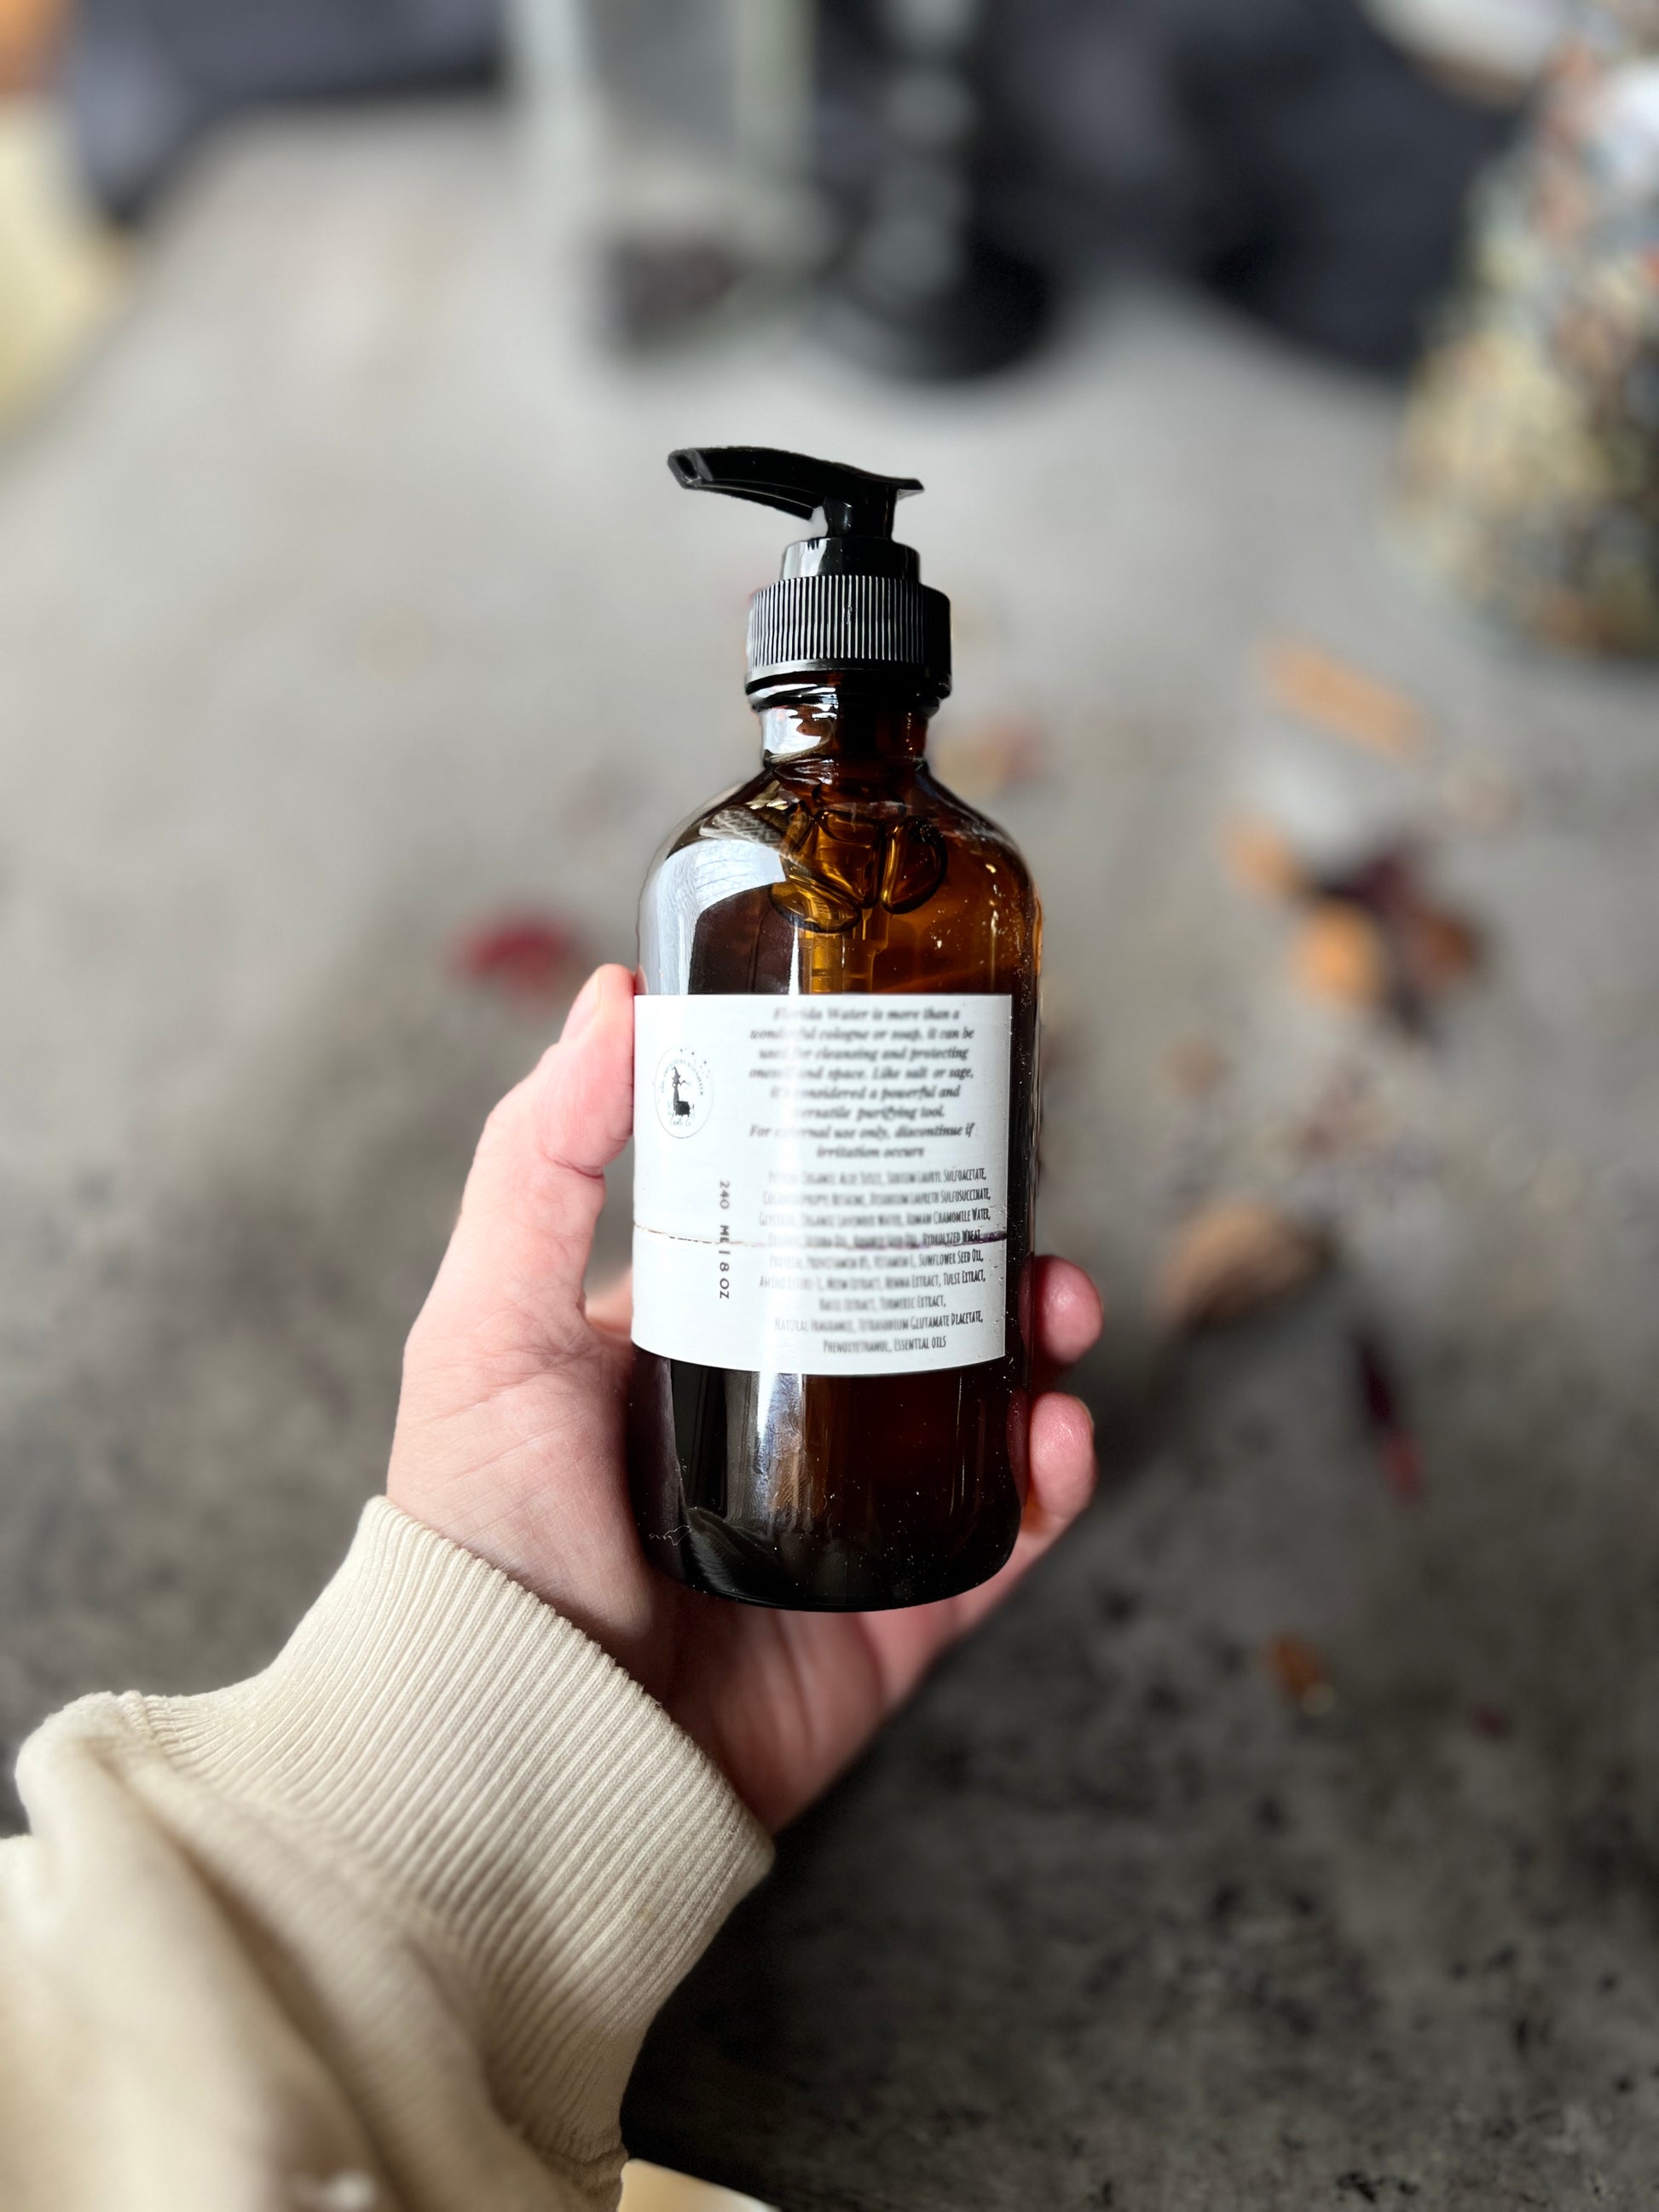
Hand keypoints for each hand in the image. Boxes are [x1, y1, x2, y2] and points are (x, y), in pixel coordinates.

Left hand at [389, 964, 1102, 1829]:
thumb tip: (618, 993)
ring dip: (1041, 1354)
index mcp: (693, 1341)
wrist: (512, 1755)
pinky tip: (1059, 1438)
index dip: (886, 1171)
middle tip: (1034, 1230)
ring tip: (1064, 1314)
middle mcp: (774, 1420)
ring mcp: (839, 1519)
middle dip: (994, 1261)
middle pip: (918, 1312)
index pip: (810, 1231)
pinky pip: (997, 1541)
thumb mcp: (486, 1325)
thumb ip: (544, 1162)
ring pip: (976, 1414)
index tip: (945, 1113)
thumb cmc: (479, 1533)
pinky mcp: (891, 1620)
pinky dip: (1048, 1486)